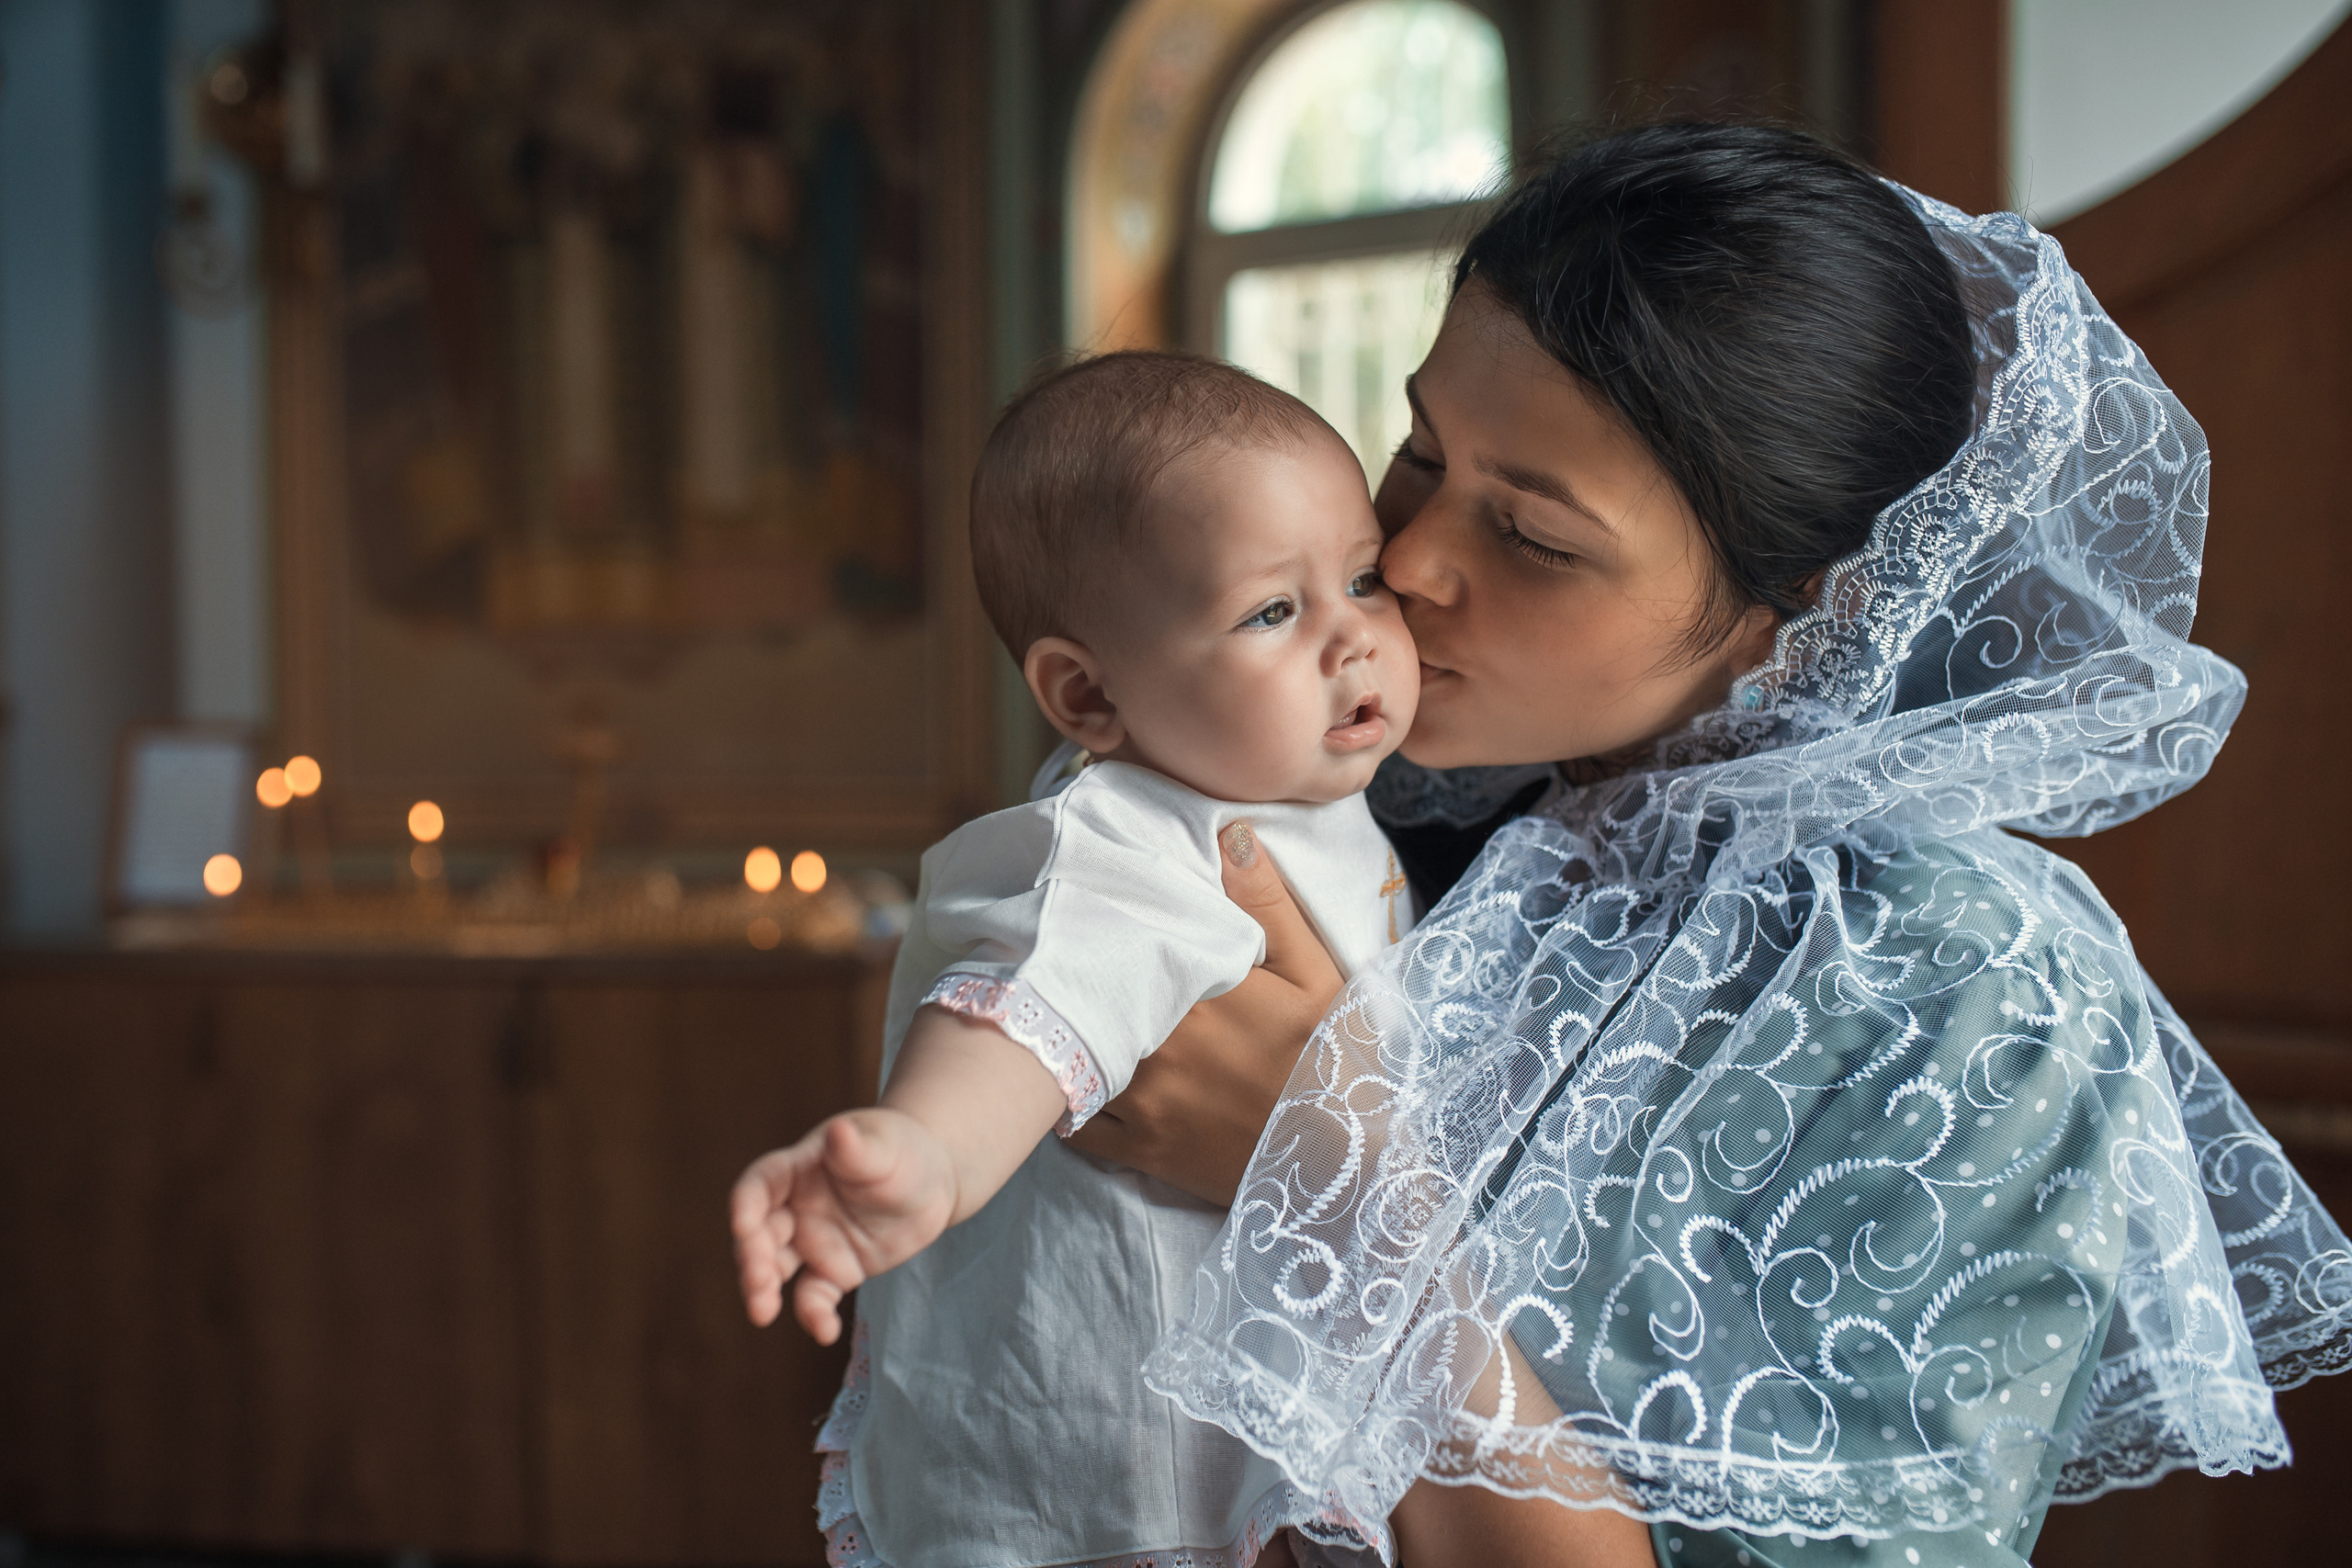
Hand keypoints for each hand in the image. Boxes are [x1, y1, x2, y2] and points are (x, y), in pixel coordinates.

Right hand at [729, 1108, 956, 1343]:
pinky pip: (815, 1297)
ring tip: (762, 1313)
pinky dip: (815, 1316)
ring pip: (775, 1269)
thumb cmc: (901, 1151)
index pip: (759, 1186)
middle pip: (760, 1234)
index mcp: (798, 1169)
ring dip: (763, 1290)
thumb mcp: (884, 1148)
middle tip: (758, 1284)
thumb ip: (857, 1149)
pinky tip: (826, 1332)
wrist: (933, 1180)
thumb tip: (839, 1132)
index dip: (746, 1205)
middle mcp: (796, 1208)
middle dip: (751, 1258)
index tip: (742, 1225)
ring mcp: (813, 1242)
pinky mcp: (834, 1271)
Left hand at [1066, 821, 1344, 1203]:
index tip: (1096, 908)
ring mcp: (1144, 1102)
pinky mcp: (1141, 1151)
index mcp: (1198, 993)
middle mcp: (1157, 1045)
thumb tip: (1229, 835)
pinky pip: (1077, 1127)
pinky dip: (1071, 1102)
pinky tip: (1079, 1079)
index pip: (1125, 943)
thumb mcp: (1317, 976)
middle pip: (1089, 997)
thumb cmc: (1334, 1064)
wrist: (1346, 1166)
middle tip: (1066, 953)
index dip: (1106, 925)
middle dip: (1078, 977)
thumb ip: (1268, 906)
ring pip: (1074, 1057)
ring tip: (1065, 1012)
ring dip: (1069, 1035)